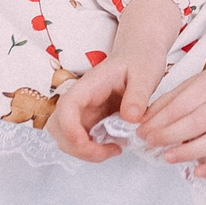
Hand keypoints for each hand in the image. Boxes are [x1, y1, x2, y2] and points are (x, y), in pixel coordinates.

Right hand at [49, 0, 179, 162]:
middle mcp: (81, 99)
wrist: (140, 54)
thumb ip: (138, 95)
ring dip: (84, 151)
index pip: (66, 108)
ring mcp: (84, 111)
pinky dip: (93, 149)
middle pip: (59, 128)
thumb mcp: (146, 74)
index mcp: (89, 85)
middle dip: (78, 147)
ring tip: (114, 149)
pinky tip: (115, 145)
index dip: (70, 130)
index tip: (88, 144)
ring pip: (67, 137)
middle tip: (110, 150)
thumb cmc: (141, 59)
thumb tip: (131, 118)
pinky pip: (82, 139)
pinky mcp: (92, 119)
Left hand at [137, 27, 205, 179]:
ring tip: (167, 157)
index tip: (142, 131)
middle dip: (168, 136)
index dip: (159, 120)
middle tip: (149, 143)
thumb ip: (170, 100)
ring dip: (187, 152)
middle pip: (195, 123)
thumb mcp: (193, 82)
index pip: (181, 105)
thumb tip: (144, 121)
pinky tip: (198, 172)